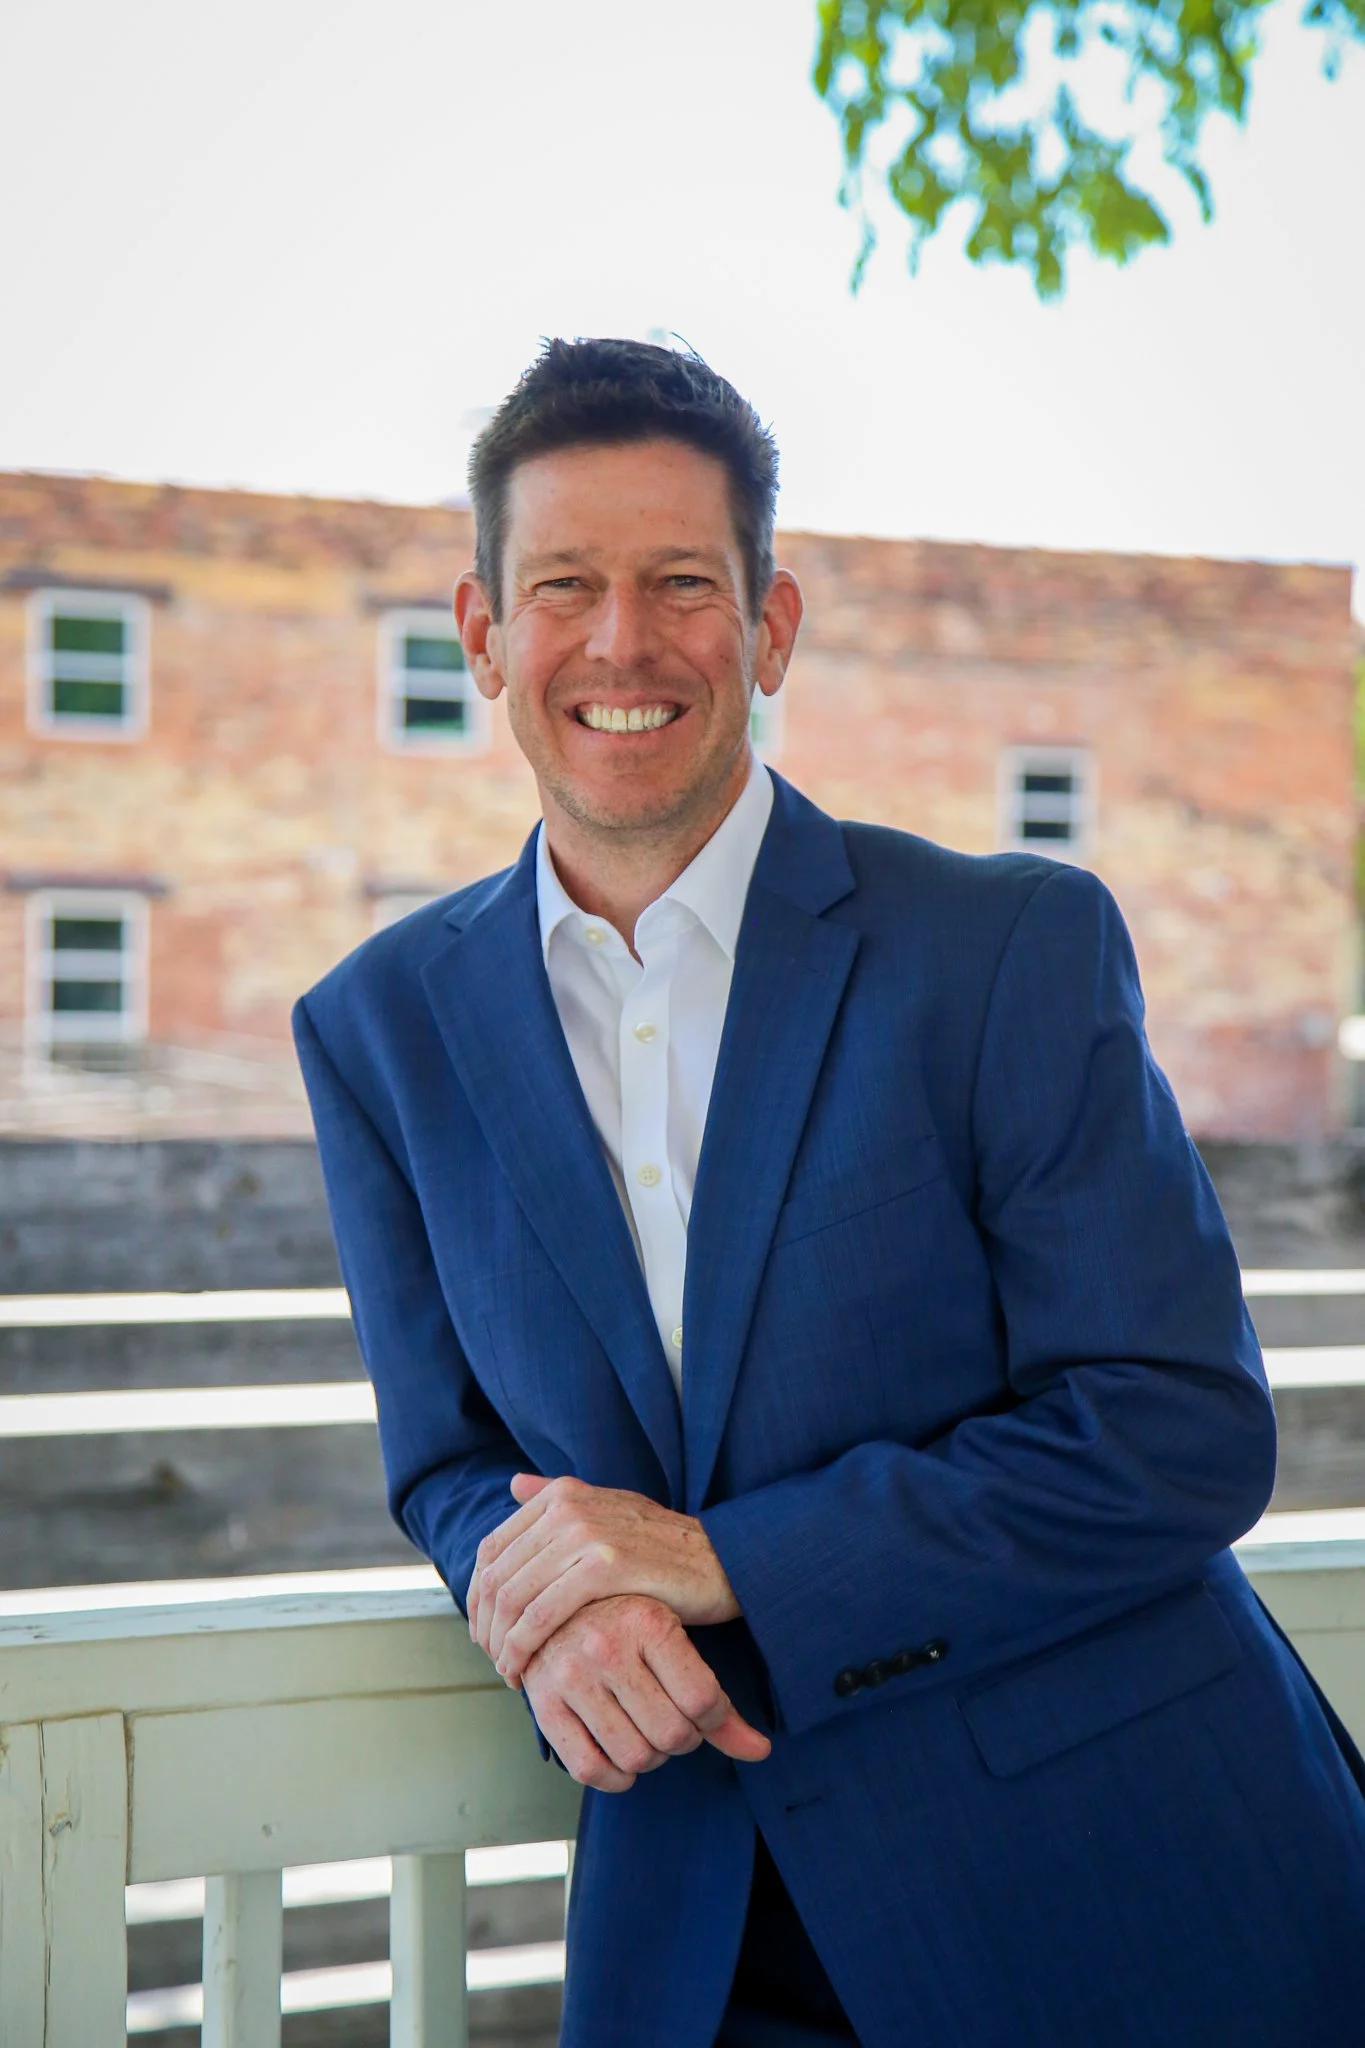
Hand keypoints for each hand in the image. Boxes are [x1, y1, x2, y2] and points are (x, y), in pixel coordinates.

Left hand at [468, 1474, 740, 1687]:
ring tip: (508, 1671)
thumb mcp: (610, 1510)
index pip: (492, 1549)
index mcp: (563, 1494)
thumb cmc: (663, 1547)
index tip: (484, 1631)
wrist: (722, 1560)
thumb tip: (514, 1485)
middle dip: (485, 1625)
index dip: (477, 1596)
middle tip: (492, 1659)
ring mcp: (587, 1534)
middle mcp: (568, 1507)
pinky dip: (523, 1647)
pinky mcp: (606, 1567)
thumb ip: (559, 1496)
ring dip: (500, 1643)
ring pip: (514, 1597)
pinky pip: (543, 1614)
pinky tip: (525, 1670)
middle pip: (498, 1575)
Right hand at [521, 1593, 770, 1791]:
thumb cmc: (625, 1623)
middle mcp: (606, 1646)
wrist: (553, 1603)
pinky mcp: (543, 1703)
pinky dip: (614, 1778)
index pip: (703, 1700)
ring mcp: (571, 1675)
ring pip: (634, 1757)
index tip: (703, 1710)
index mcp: (647, 1622)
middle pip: (671, 1734)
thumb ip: (716, 1700)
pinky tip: (620, 1759)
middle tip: (674, 1721)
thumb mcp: (674, 1639)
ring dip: (650, 1758)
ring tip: (646, 1732)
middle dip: (683, 1739)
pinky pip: (589, 1769)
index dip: (713, 1719)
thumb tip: (760, 1752)